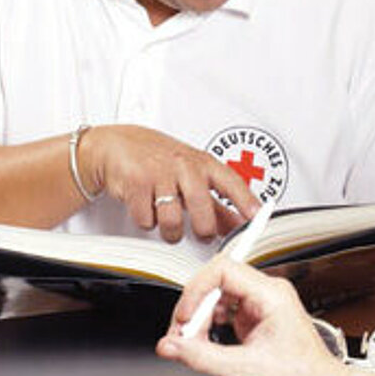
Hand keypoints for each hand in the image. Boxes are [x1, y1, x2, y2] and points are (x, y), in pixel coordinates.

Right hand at [78, 125, 259, 241]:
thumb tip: (238, 223)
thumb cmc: (158, 158)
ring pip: (173, 223)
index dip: (246, 201)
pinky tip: (146, 206)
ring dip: (170, 230)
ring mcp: (160, 174)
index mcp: (202, 163)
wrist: (117, 145)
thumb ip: (216, 202)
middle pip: (202, 213)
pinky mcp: (136, 183)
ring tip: (167, 217)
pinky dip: (146, 220)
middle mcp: (184, 166)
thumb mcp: (191, 173)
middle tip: (199, 230)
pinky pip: (147, 221)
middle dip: (202, 230)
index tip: (258, 217)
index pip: (231, 182)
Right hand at [157, 256, 346, 375]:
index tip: (185, 316)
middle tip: (182, 336)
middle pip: (217, 282)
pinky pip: (224, 310)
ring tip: (193, 343)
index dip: (197, 289)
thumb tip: (172, 346)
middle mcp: (267, 292)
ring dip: (201, 318)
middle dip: (195, 309)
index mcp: (271, 294)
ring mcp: (261, 303)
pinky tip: (206, 343)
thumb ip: (203, 356)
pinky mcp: (256, 316)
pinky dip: (210, 325)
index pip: (224, 269)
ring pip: (218, 296)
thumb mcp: (246, 370)